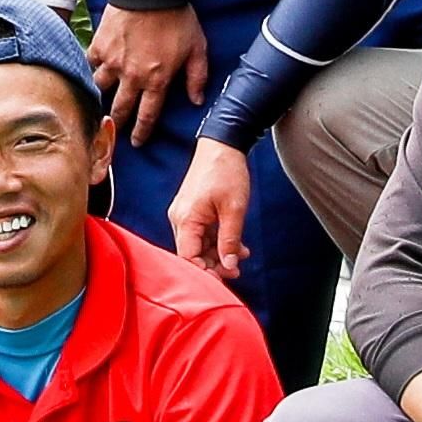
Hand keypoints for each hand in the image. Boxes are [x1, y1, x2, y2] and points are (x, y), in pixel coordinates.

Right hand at [85, 4, 203, 142]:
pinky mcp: (100, 45)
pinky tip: (94, 69)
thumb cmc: (177, 18)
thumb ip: (197, 77)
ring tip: (100, 100)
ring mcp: (112, 61)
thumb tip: (197, 101)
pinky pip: (91, 63)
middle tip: (114, 130)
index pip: (147, 116)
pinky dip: (93, 67)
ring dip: (102, 96)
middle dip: (117, 123)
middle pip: (120, 109)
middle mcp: (131, 76)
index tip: (136, 142)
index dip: (141, 132)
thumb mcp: (197, 48)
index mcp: (157, 80)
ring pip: (100, 88)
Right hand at [166, 139, 255, 280]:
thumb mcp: (234, 209)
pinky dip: (217, 241)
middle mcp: (179, 218)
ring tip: (241, 256)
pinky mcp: (192, 209)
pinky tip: (237, 245)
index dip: (205, 272)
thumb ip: (230, 240)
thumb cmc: (227, 172)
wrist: (222, 144)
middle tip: (236, 270)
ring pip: (198, 244)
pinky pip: (201, 233)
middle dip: (214, 264)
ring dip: (218, 253)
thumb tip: (229, 266)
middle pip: (191, 253)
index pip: (187, 257)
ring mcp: (184, 213)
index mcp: (185, 219)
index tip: (225, 278)